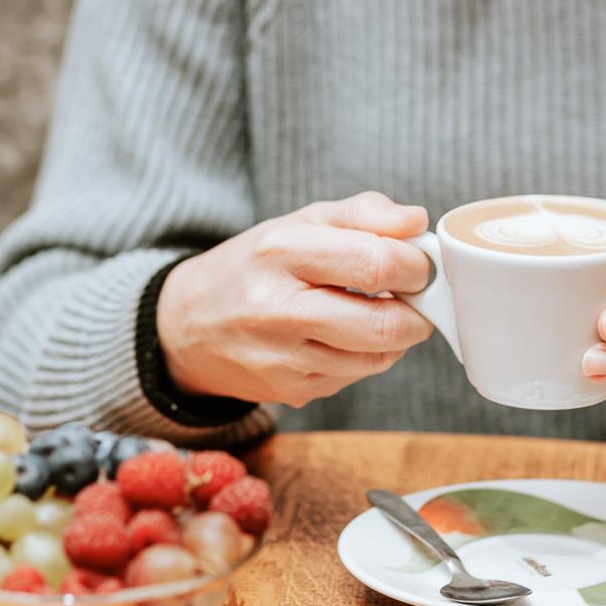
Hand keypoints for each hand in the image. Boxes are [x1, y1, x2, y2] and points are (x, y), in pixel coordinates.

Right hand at [156, 192, 434, 407]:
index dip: (416, 265)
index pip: (375, 262)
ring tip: (379, 312)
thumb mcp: (300, 222)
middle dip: (418, 311)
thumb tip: (417, 221)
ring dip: (396, 336)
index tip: (419, 263)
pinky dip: (366, 356)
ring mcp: (281, 358)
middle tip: (415, 296)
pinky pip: (355, 377)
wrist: (187, 325)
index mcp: (280, 252)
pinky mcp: (289, 391)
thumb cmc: (254, 266)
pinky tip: (346, 336)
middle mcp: (275, 309)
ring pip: (377, 357)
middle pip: (384, 323)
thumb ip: (363, 214)